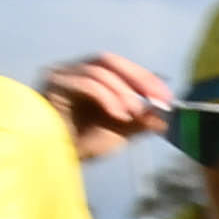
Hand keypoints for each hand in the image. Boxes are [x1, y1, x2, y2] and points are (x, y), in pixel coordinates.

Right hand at [33, 54, 167, 154]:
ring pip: (98, 71)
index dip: (144, 76)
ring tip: (132, 113)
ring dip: (122, 92)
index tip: (165, 95)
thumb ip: (141, 120)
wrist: (55, 158)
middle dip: (136, 78)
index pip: (118, 65)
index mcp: (88, 77)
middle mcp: (72, 70)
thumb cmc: (82, 144)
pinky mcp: (52, 84)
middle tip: (155, 99)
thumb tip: (164, 114)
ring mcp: (60, 74)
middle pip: (107, 60)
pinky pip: (85, 82)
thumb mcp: (120, 131)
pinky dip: (106, 97)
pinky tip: (117, 114)